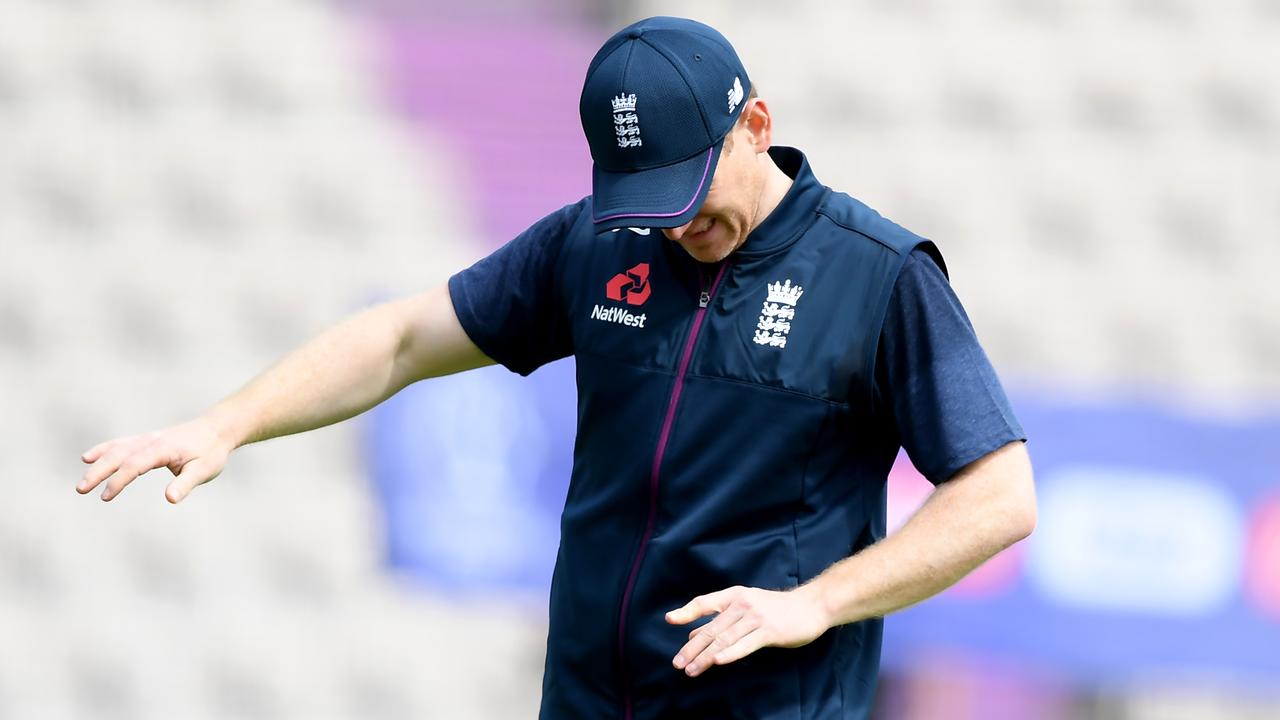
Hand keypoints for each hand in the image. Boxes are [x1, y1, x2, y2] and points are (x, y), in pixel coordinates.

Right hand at [77, 416, 234, 502]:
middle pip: (118, 454)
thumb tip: (170, 498)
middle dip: (98, 471)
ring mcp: (147, 438)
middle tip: (80, 489)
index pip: (134, 464)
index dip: (118, 480)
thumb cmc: (211, 452)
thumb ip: (186, 483)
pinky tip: (89, 458)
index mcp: (163, 448)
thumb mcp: (204, 469)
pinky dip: (104, 450)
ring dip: (98, 463)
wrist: (217, 430)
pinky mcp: (146, 440)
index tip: (105, 496)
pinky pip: (121, 444)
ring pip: (116, 448)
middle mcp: (151, 440)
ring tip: (82, 481)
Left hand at [665, 584, 830, 676]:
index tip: (670, 620)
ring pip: (724, 639)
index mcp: (734, 595)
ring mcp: (755, 617)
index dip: (687, 612)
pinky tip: (717, 661)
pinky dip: (730, 653)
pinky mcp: (769, 631)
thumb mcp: (747, 606)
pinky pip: (745, 644)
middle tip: (677, 663)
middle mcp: (742, 604)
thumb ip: (723, 618)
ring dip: (706, 657)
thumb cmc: (777, 609)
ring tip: (691, 670)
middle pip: (711, 628)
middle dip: (692, 648)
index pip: (704, 602)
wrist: (811, 606)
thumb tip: (694, 634)